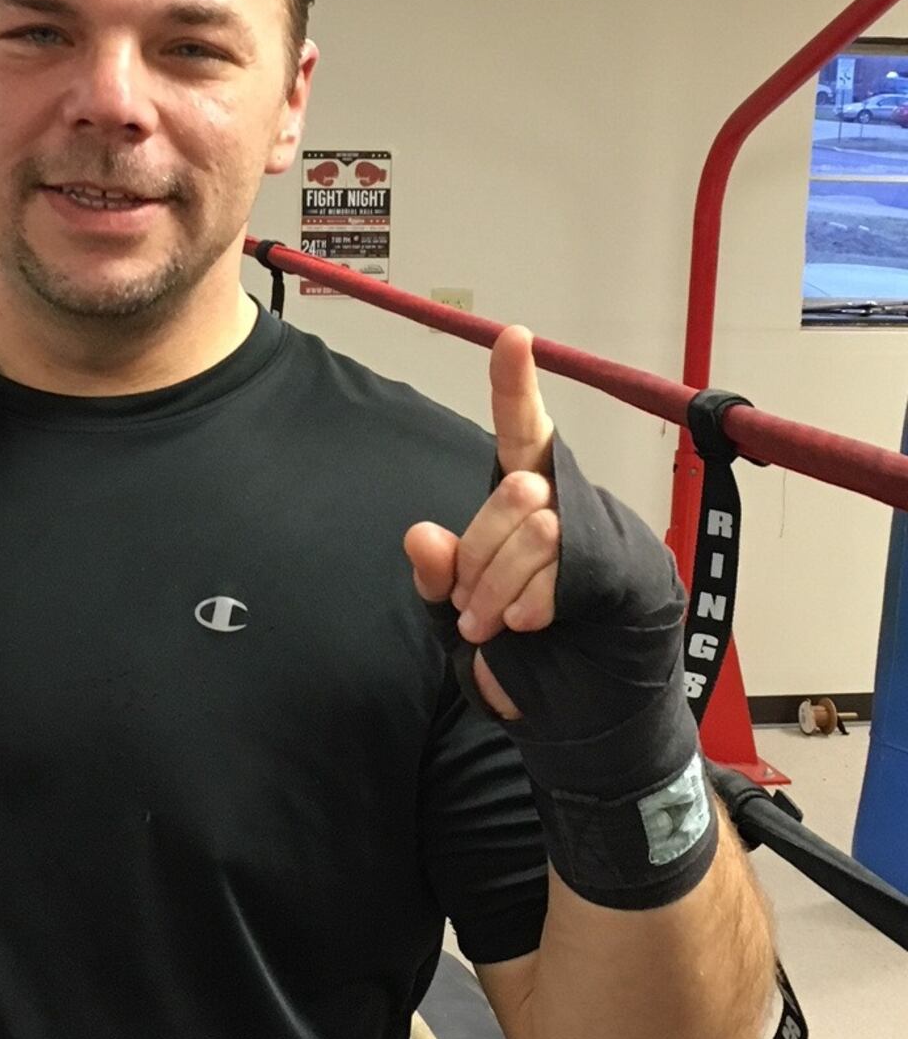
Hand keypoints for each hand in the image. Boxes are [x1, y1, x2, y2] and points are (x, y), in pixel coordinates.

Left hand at [403, 324, 559, 720]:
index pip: (519, 431)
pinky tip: (525, 625)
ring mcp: (594, 536)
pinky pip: (558, 576)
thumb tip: (422, 537)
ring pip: (536, 534)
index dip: (515, 385)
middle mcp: (564, 503)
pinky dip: (527, 608)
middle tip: (469, 605)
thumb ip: (436, 574)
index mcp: (522, 498)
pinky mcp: (615, 572)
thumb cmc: (515, 643)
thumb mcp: (455, 610)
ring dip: (497, 590)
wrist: (573, 702)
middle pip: (514, 494)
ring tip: (488, 623)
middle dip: (476, 557)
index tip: (512, 336)